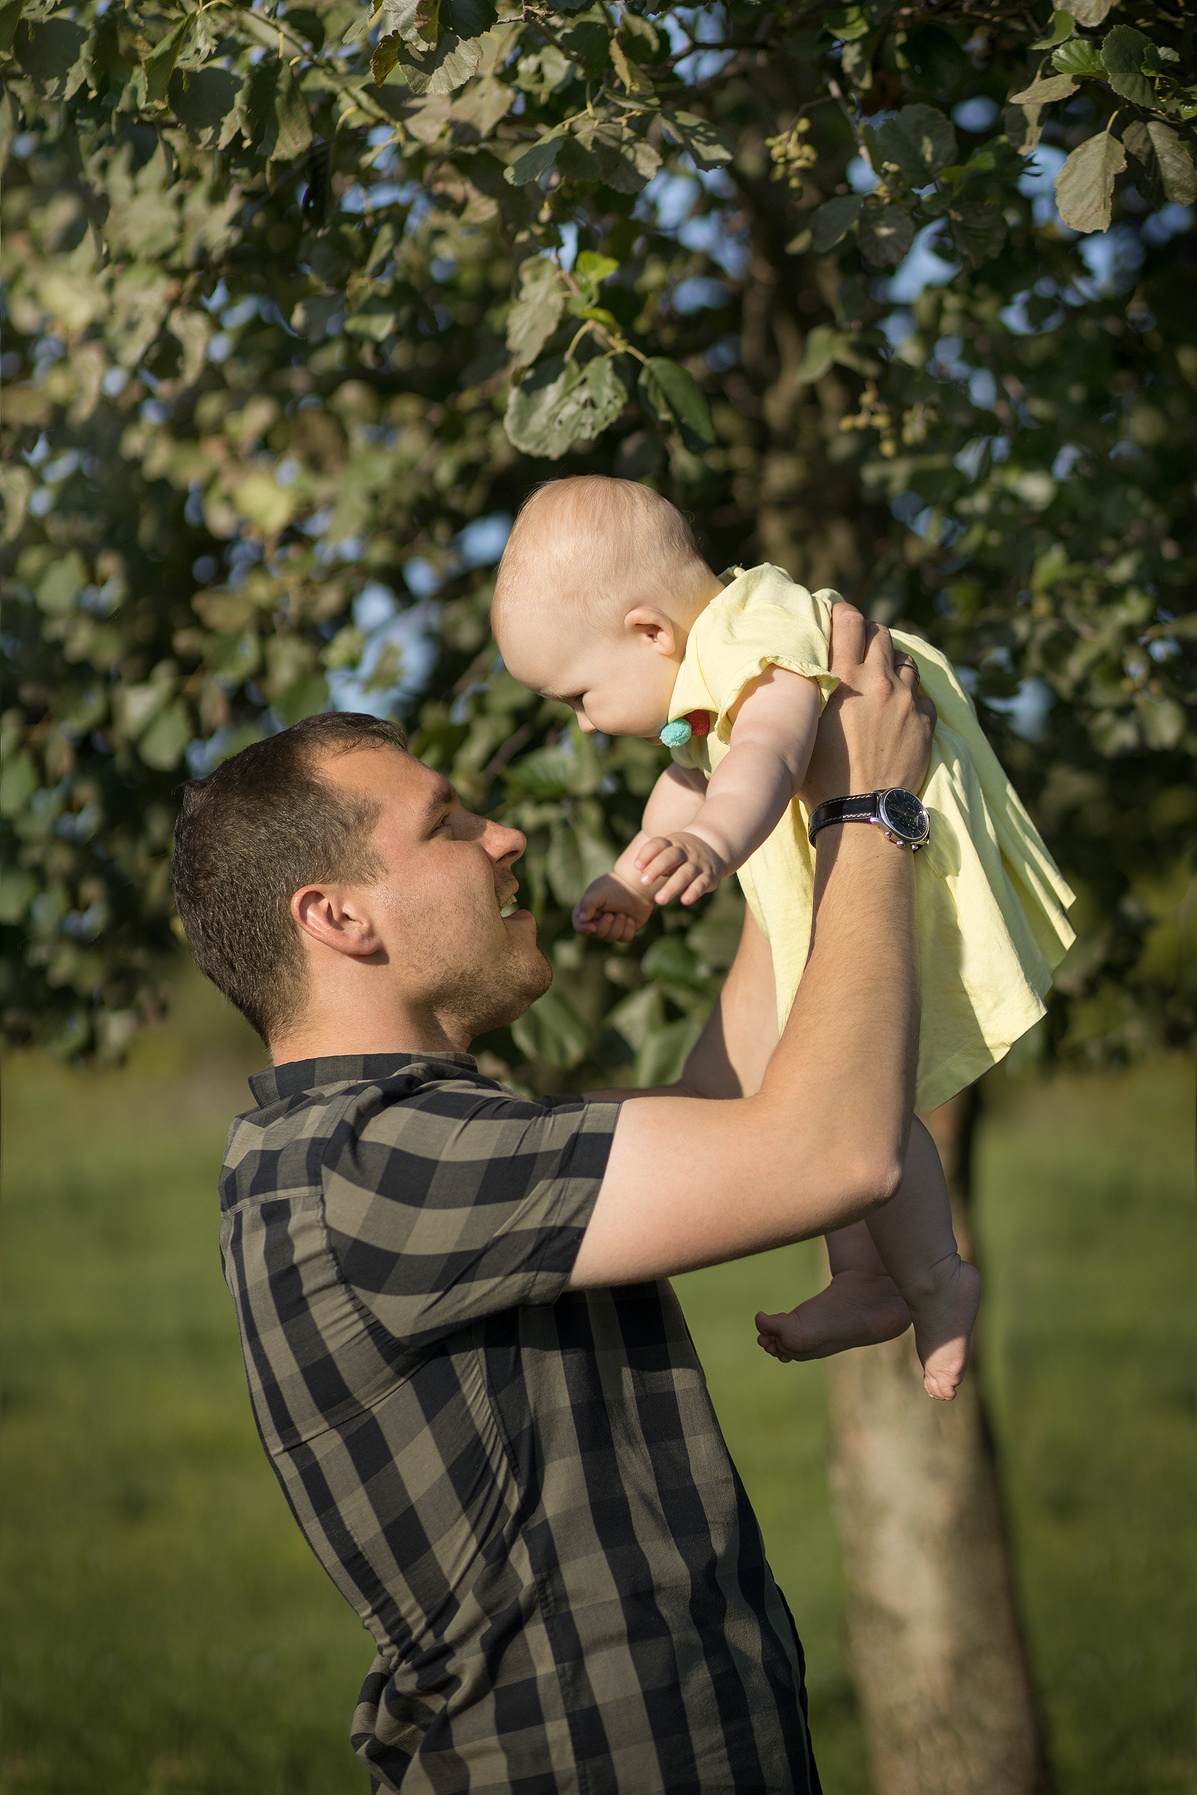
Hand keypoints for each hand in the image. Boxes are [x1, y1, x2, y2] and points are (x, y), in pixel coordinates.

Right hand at [573, 873, 653, 942]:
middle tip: (611, 914)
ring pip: (611, 938)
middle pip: (596, 934)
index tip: (592, 927)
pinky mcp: (625, 930)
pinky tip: (630, 919)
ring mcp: (611, 927)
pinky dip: (628, 929)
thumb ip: (587, 904)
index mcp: (587, 911)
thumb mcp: (598, 892)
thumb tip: (583, 919)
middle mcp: (597, 920)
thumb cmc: (614, 887)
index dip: (583, 929)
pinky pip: (624, 938)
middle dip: (605, 925)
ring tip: (623, 913)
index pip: (579, 925)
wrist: (636, 886)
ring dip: (618, 925)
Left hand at [634, 832, 727, 906]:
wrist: (714, 846)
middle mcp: (685, 851)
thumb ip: (654, 861)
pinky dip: (694, 892)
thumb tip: (641, 872)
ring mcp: (698, 863)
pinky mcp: (709, 875)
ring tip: (659, 900)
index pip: (658, 844)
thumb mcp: (668, 852)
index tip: (637, 866)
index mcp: (672, 843)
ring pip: (685, 873)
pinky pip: (702, 883)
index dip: (647, 854)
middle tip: (643, 882)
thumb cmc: (681, 854)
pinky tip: (685, 900)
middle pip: (670, 857)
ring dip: (672, 887)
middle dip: (656, 869)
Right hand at [801, 603, 936, 808]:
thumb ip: (812, 688)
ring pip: (905, 661)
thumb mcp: (805, 724)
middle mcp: (880, 680)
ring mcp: (908, 700)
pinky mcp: (926, 721)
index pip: (850, 621)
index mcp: (845, 677)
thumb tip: (807, 667)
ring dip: (892, 663)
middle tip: (859, 647)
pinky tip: (899, 709)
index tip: (840, 617)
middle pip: (881, 634)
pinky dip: (911, 695)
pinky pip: (923, 694)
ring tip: (882, 678)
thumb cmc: (820, 774)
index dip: (844, 613)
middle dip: (869, 635)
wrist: (861, 811)